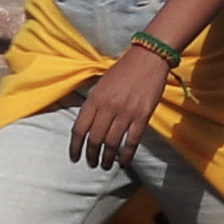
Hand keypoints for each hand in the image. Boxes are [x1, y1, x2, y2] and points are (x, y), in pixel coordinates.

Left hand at [69, 32, 175, 164]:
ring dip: (107, 158)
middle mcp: (108, 107)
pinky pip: (132, 141)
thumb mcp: (101, 84)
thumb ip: (94, 104)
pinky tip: (123, 163)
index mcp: (95, 98)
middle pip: (95, 139)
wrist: (149, 58)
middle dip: (91, 155)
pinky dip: (126, 155)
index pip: (79, 128)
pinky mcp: (142, 116)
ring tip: (105, 165)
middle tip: (91, 163)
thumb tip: (87, 126)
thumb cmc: (123, 70)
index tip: (75, 157)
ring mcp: (126, 112)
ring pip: (112, 143)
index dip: (75, 146)